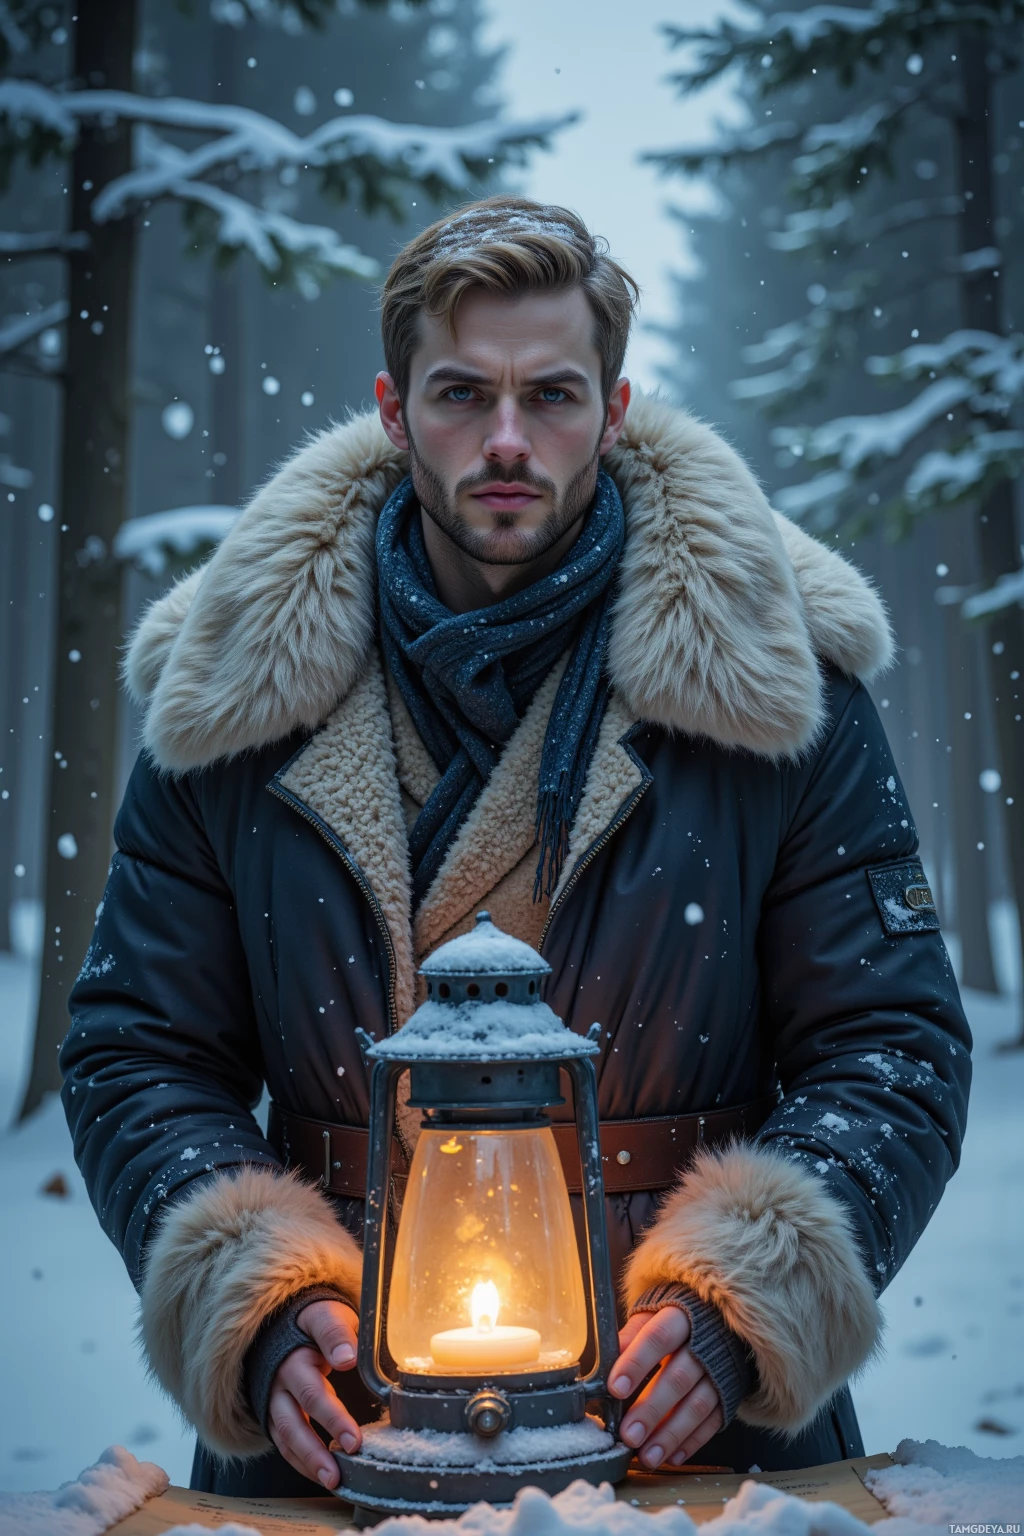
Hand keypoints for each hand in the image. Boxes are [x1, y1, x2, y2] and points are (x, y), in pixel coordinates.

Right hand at [267, 1299, 361, 1488]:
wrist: (278, 1335)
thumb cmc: (315, 1328)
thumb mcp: (330, 1316)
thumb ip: (339, 1333)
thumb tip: (348, 1357)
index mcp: (306, 1335)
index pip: (324, 1333)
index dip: (336, 1344)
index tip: (349, 1362)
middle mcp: (285, 1368)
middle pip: (306, 1395)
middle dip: (330, 1421)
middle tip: (354, 1445)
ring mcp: (274, 1395)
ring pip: (288, 1428)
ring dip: (310, 1456)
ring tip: (333, 1477)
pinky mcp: (270, 1417)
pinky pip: (283, 1444)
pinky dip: (301, 1463)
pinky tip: (322, 1476)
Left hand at [608, 1306, 723, 1468]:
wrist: (724, 1320)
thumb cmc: (677, 1320)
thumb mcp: (654, 1313)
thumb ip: (632, 1335)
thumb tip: (607, 1357)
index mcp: (681, 1317)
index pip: (657, 1338)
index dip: (636, 1363)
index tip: (615, 1388)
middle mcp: (705, 1344)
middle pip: (678, 1378)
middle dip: (652, 1409)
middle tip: (629, 1435)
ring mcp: (722, 1371)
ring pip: (698, 1405)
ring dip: (671, 1434)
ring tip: (648, 1456)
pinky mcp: (731, 1393)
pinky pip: (714, 1421)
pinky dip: (693, 1441)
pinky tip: (673, 1456)